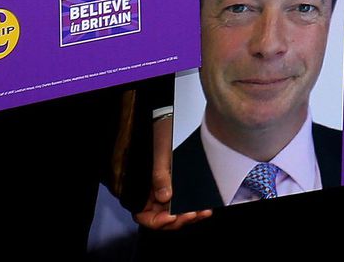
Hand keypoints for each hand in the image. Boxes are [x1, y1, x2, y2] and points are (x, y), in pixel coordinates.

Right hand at [133, 113, 211, 231]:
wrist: (166, 122)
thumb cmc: (158, 136)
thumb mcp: (159, 155)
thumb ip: (159, 176)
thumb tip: (165, 198)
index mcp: (140, 191)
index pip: (144, 216)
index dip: (157, 221)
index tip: (172, 216)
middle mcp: (150, 195)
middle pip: (162, 218)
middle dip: (178, 220)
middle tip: (194, 214)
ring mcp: (163, 192)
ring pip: (174, 213)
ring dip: (188, 215)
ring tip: (203, 212)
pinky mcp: (175, 187)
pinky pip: (182, 203)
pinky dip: (192, 207)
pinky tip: (204, 206)